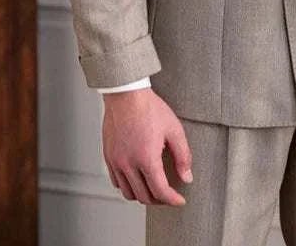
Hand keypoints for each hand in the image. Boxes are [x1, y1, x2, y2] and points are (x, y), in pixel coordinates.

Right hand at [102, 87, 192, 205]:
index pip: (160, 191)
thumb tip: (186, 177)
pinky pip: (116, 182)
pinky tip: (137, 179)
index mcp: (146, 158)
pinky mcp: (108, 156)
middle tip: (169, 195)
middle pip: (144, 196)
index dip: (172, 200)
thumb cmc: (149, 108)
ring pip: (128, 193)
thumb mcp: (174, 130)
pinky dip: (128, 186)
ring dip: (143, 195)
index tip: (179, 200)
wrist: (126, 95)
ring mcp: (116, 161)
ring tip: (153, 188)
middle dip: (159, 200)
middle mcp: (128, 164)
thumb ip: (183, 156)